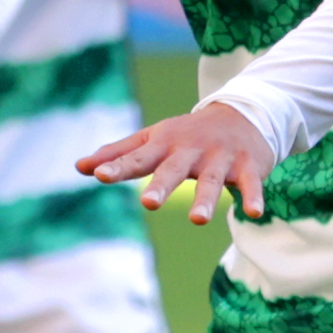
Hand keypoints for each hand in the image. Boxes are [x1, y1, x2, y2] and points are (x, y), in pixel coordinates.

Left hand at [80, 99, 274, 226]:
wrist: (244, 113)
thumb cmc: (189, 133)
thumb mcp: (153, 139)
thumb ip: (119, 154)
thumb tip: (80, 167)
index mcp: (164, 145)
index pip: (138, 158)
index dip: (118, 166)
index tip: (99, 175)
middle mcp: (190, 151)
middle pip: (173, 170)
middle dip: (162, 186)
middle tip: (149, 204)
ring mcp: (220, 158)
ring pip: (211, 180)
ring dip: (205, 199)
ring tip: (197, 220)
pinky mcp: (247, 166)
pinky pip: (249, 183)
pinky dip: (252, 196)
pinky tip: (253, 213)